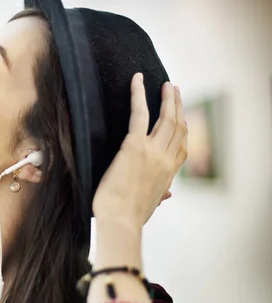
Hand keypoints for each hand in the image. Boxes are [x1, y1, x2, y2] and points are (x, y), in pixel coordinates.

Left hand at [92, 73, 187, 226]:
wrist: (120, 222)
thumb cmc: (129, 216)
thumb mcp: (151, 205)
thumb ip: (162, 194)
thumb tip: (169, 193)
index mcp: (169, 174)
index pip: (182, 146)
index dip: (183, 128)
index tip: (182, 116)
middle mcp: (166, 160)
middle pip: (178, 127)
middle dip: (178, 106)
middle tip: (174, 90)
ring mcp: (152, 151)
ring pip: (166, 118)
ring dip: (168, 99)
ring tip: (167, 85)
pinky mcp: (134, 146)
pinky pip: (139, 114)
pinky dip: (138, 94)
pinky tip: (137, 80)